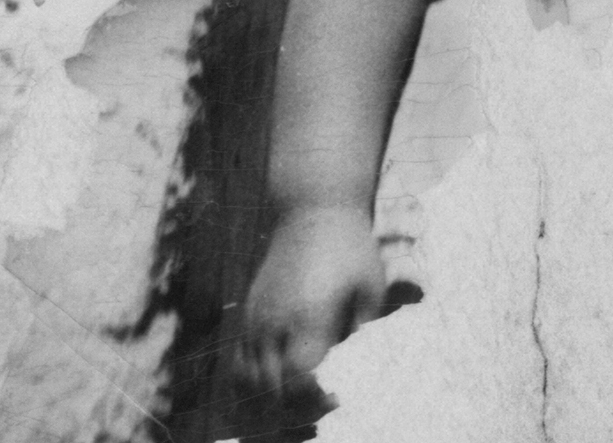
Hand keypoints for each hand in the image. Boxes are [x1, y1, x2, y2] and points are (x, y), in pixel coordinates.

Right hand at [238, 204, 386, 404]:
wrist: (313, 208)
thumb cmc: (351, 246)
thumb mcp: (372, 285)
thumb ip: (365, 329)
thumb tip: (357, 362)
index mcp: (307, 316)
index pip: (297, 380)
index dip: (313, 400)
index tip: (335, 397)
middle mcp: (274, 321)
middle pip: (269, 387)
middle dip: (293, 404)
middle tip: (321, 397)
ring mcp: (256, 316)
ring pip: (247, 377)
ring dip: (271, 393)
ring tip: (300, 388)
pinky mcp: (248, 310)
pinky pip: (239, 357)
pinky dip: (254, 375)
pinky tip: (281, 371)